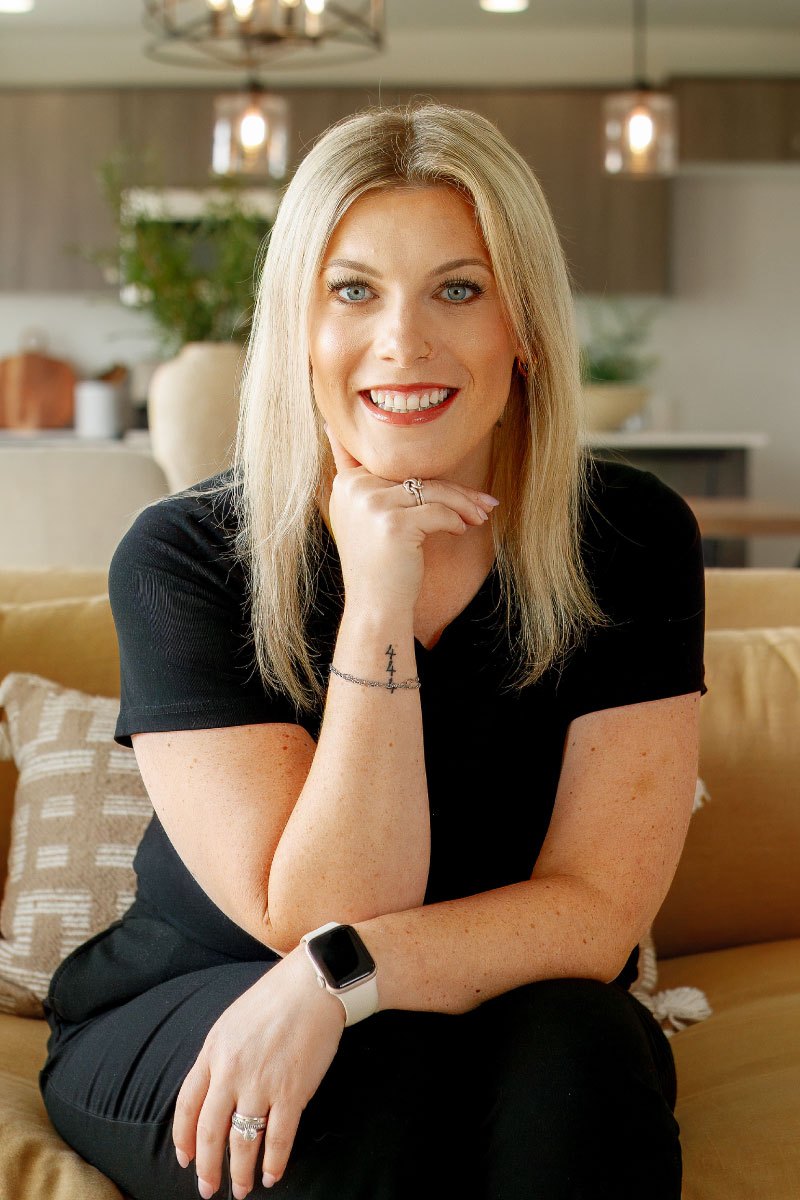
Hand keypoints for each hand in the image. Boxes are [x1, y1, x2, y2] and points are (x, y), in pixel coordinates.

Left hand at [173, 945, 345, 1197]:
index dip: (183, 1137)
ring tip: (241, 1189)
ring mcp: (261, 1083)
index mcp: (213, 1051)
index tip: (185, 1159)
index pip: (187, 1104)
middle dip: (207, 1166)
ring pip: (243, 1141)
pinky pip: (279, 1138)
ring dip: (240, 1172)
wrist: (313, 984)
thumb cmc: (275, 998)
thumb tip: (215, 1093)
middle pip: (210, 1131)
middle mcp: (231, 1071)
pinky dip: (274, 1162)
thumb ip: (219, 1056)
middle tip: (208, 1189)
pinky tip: (272, 1175)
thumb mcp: (232, 1022)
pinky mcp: (292, 1091)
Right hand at [324, 424, 497, 609]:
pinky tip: (461, 531)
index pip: (401, 468)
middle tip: (485, 501)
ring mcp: (372, 505)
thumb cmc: (380, 564)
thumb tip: (381, 442)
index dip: (434, 476)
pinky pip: (438, 512)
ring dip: (464, 504)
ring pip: (432, 490)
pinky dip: (455, 521)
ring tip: (481, 516)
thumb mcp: (366, 517)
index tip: (463, 489)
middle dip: (457, 490)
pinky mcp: (393, 524)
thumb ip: (372, 483)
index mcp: (346, 482)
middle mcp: (354, 489)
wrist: (374, 607)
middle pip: (418, 476)